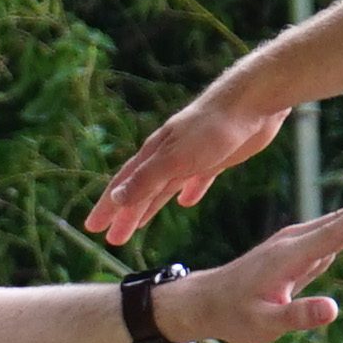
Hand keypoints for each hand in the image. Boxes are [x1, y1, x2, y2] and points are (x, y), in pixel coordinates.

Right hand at [86, 72, 285, 249]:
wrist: (250, 103)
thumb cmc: (211, 129)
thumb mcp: (175, 159)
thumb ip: (147, 179)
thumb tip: (116, 197)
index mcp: (155, 154)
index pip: (124, 185)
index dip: (108, 207)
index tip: (92, 227)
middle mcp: (168, 155)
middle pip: (142, 190)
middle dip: (126, 214)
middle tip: (113, 239)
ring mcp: (192, 156)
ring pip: (164, 187)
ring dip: (150, 206)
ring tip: (140, 225)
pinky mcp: (216, 158)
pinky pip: (196, 179)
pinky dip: (189, 191)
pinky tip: (187, 201)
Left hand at [153, 172, 342, 342]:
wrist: (205, 301)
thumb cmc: (235, 315)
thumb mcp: (265, 324)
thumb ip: (299, 316)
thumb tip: (333, 309)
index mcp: (290, 256)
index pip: (336, 232)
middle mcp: (294, 242)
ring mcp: (294, 242)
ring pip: (338, 222)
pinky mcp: (295, 248)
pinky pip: (329, 232)